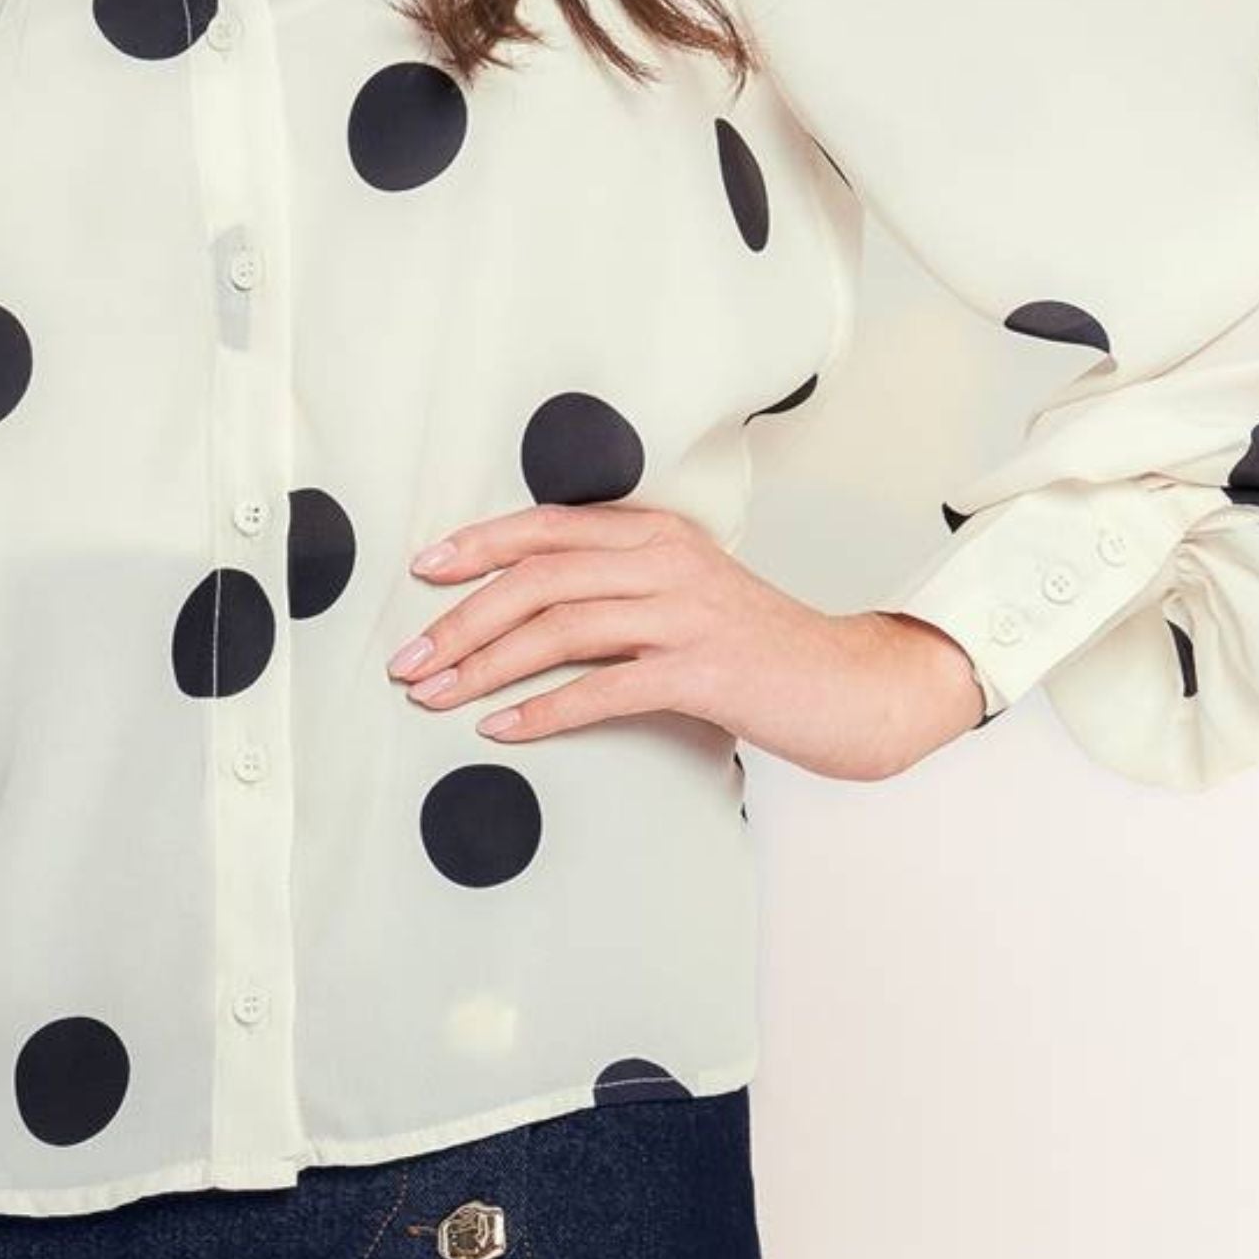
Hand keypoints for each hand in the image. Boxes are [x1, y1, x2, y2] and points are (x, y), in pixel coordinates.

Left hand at [389, 502, 988, 783]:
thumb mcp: (686, 595)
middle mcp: (668, 563)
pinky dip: (545, 711)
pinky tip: (502, 730)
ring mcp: (687, 616)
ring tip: (434, 696)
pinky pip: (605, 688)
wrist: (852, 686)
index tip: (422, 571)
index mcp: (658, 534)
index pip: (548, 527)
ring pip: (561, 628)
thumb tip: (523, 608)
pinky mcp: (704, 672)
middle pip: (540, 578)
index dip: (478, 546)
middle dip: (461, 619)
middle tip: (407, 660)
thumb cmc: (758, 649)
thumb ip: (619, 586)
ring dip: (485, 665)